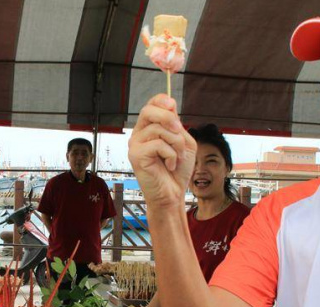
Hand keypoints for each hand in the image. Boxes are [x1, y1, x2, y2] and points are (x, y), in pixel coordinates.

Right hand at [128, 94, 196, 209]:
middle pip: (148, 111)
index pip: (150, 105)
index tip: (172, 104)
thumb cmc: (177, 170)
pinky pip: (158, 144)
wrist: (172, 194)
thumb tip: (170, 105)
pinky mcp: (136, 155)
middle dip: (168, 117)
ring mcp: (135, 145)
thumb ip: (176, 124)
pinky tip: (171, 165)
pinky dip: (171, 154)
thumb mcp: (184, 142)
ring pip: (158, 129)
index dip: (160, 100)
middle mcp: (139, 134)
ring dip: (176, 142)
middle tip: (179, 130)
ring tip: (178, 156)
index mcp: (149, 129)